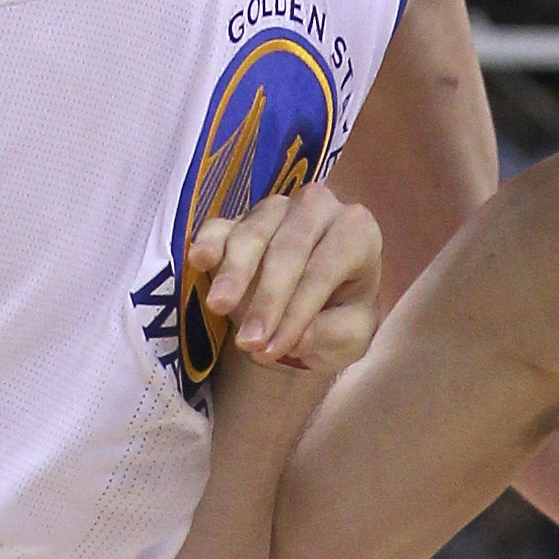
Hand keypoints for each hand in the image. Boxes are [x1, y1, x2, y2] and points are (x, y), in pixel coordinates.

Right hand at [185, 186, 384, 384]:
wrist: (312, 309)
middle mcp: (320, 209)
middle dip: (267, 298)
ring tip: (219, 308)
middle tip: (248, 341)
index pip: (326, 268)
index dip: (298, 311)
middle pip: (289, 248)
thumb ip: (331, 335)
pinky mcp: (239, 217)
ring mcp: (277, 208)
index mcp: (358, 233)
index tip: (274, 350)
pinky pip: (221, 225)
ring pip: (253, 233)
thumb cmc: (338, 318)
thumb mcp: (349, 337)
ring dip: (235, 273)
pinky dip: (209, 242)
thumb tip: (298, 339)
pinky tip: (200, 260)